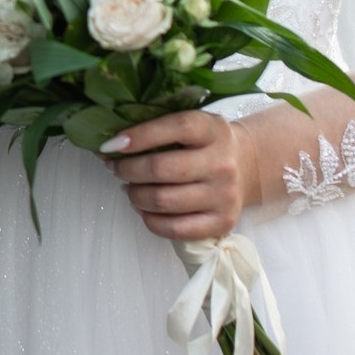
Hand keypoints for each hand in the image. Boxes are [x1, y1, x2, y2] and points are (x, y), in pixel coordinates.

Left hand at [102, 110, 255, 240]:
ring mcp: (224, 195)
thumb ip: (156, 127)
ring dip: (135, 195)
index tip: (111, 144)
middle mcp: (222, 163)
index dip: (140, 136)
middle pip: (162, 169)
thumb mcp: (190, 124)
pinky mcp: (222, 222)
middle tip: (115, 168)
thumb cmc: (204, 143)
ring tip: (129, 188)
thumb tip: (108, 146)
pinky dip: (150, 220)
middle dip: (128, 169)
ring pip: (163, 201)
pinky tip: (144, 208)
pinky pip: (175, 229)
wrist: (246, 166)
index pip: (176, 127)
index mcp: (212, 130)